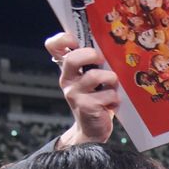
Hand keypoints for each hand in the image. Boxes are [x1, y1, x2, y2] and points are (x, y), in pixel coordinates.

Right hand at [45, 32, 118, 148]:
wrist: (92, 129)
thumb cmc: (96, 99)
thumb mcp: (91, 80)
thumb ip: (93, 64)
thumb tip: (110, 47)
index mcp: (67, 69)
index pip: (53, 47)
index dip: (63, 39)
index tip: (76, 41)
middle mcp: (67, 79)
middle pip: (72, 59)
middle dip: (92, 55)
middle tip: (102, 61)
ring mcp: (75, 94)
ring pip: (95, 76)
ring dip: (111, 79)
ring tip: (113, 87)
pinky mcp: (87, 107)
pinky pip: (108, 95)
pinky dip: (115, 98)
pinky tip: (112, 104)